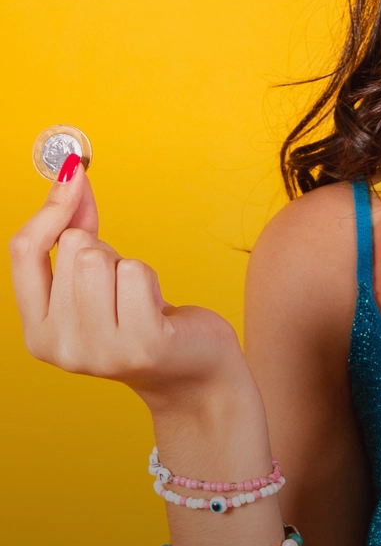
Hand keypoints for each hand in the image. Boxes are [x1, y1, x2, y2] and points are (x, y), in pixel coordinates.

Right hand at [9, 159, 247, 410]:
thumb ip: (74, 229)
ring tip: (140, 299)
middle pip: (72, 248)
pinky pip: (135, 273)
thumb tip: (69, 174)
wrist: (191, 373)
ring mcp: (98, 351)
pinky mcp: (140, 345)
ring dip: (128, 266)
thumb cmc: (143, 320)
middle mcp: (59, 346)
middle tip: (123, 287)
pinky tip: (158, 310)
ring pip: (100, 258)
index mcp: (37, 333)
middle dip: (105, 251)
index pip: (24, 251)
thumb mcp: (98, 278)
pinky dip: (151, 279)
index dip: (50, 208)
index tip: (74, 172)